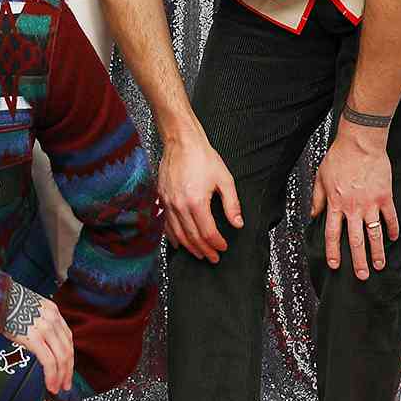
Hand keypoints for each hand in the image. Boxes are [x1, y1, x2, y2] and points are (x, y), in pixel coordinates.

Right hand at [3, 282, 73, 394]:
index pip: (67, 338)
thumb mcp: (30, 310)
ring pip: (61, 357)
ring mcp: (45, 328)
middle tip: (65, 384)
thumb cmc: (7, 305)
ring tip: (57, 387)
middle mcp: (52, 319)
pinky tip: (50, 384)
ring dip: (61, 376)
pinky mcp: (34, 338)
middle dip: (68, 370)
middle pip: (67, 349)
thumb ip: (39, 323)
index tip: (66, 369)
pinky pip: (49, 361)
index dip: (69, 357)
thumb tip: (39, 343)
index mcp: (53, 312)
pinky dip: (52, 375)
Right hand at [158, 130, 242, 262]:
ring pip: (178, 234)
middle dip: (204, 250)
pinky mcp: (162, 199)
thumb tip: (238, 223)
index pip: (207, 232)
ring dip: (190, 247)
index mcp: (196, 202)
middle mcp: (179, 205)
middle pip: (192, 237)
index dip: (217, 243)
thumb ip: (232, 204)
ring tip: (200, 254)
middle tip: (213, 258)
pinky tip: (179, 243)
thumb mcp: (225, 179)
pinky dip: (173, 237)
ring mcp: (168, 203)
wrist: (181, 142)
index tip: (223, 248)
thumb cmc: (203, 157)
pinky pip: (167, 224)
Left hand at [310, 126, 398, 278]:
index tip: (335, 265)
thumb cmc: (339, 158)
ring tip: (380, 265)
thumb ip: (318, 198)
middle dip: (358, 261)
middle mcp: (352, 208)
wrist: (360, 143)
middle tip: (362, 276)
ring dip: (377, 252)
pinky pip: (390, 218)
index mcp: (335, 204)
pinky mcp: (385, 196)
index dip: (333, 251)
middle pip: (355, 240)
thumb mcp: (321, 177)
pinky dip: (393, 229)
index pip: (332, 234)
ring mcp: (370, 203)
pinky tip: (394, 239)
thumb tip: (314, 215)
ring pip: (374, 234)